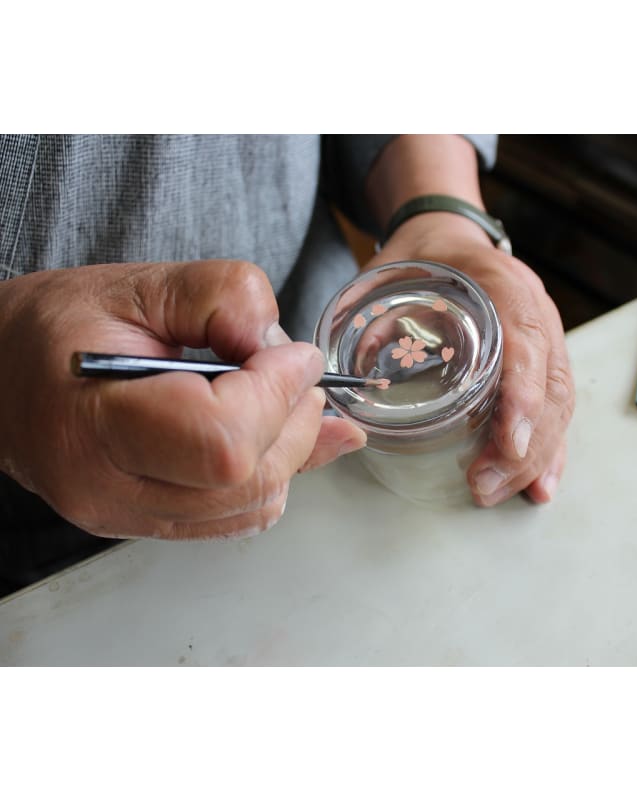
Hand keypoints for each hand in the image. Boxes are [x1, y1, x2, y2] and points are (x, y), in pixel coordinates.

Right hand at [0, 260, 364, 538]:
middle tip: (294, 373)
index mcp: (94, 424)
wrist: (4, 377)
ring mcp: (130, 517)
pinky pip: (238, 517)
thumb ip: (223, 299)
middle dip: (294, 421)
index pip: (221, 440)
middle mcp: (109, 489)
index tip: (294, 357)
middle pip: (247, 482)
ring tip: (278, 398)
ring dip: (289, 450)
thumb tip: (285, 347)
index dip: (276, 395)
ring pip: (253, 507)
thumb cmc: (58, 330)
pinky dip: (274, 473)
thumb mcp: (139, 286)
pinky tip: (279, 433)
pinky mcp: (151, 523)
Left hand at [366, 214, 574, 505]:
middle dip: (524, 445)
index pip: (526, 341)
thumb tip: (352, 384)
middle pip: (550, 384)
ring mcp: (544, 334)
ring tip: (506, 493)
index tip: (509, 443)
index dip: (523, 395)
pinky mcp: (542, 359)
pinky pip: (557, 406)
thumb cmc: (419, 256)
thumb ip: (370, 320)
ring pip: (559, 401)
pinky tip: (540, 484)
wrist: (450, 235)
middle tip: (485, 486)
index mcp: (501, 283)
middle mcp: (534, 309)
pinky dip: (550, 448)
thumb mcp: (388, 274)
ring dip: (537, 455)